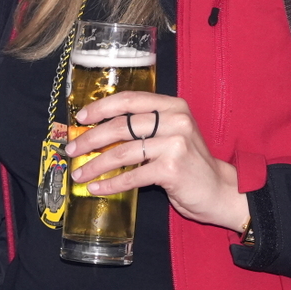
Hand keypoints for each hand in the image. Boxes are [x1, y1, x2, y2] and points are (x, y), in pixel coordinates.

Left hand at [67, 93, 249, 231]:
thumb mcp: (171, 135)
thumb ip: (144, 127)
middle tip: (71, 150)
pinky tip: (97, 188)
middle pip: (121, 125)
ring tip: (79, 174)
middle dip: (90, 139)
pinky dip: (110, 184)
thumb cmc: (189, 164)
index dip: (101, 107)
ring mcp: (175, 143)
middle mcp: (175, 120)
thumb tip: (99, 131)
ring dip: (95, 165)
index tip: (80, 119)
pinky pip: (132, 175)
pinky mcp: (172, 168)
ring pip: (122, 151)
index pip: (129, 99)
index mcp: (172, 106)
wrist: (219, 190)